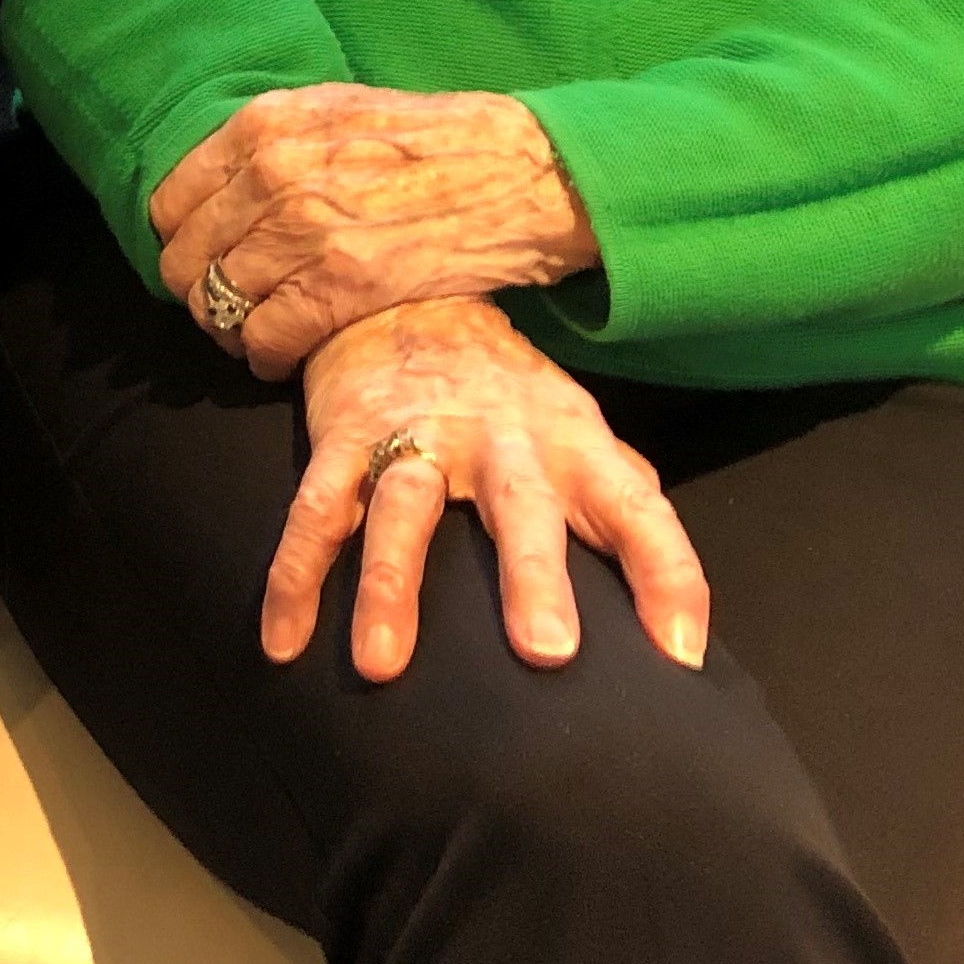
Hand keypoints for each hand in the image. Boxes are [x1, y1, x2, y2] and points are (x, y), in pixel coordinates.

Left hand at [153, 83, 596, 375]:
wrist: (523, 171)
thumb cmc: (438, 141)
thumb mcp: (339, 109)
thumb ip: (273, 141)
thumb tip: (220, 185)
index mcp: (265, 126)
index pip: (170, 203)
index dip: (182, 242)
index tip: (204, 260)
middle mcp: (272, 175)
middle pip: (186, 262)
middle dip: (201, 294)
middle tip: (230, 308)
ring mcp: (304, 232)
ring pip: (219, 305)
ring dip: (232, 331)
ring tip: (258, 334)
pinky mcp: (341, 286)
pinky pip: (265, 340)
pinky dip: (266, 358)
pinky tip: (282, 357)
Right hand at [262, 300, 708, 684]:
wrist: (409, 297)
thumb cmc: (510, 397)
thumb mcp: (577, 432)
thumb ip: (624, 503)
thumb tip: (677, 613)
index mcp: (571, 443)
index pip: (638, 509)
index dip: (667, 576)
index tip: (679, 653)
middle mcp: (500, 439)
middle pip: (521, 507)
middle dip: (533, 576)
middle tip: (547, 653)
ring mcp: (415, 435)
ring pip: (403, 511)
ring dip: (391, 586)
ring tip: (382, 666)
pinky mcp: (345, 437)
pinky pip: (315, 510)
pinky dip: (295, 575)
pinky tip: (284, 642)